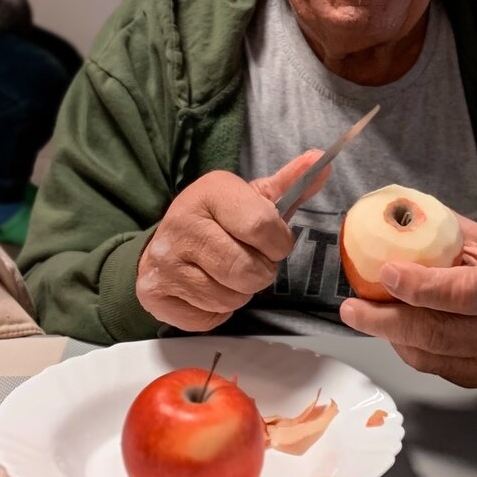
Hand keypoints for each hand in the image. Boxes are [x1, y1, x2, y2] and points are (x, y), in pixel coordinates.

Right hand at [136, 151, 329, 331]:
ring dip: (240, 293)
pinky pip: (208, 318)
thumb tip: (321, 159)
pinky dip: (217, 310)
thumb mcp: (252, 197)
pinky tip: (209, 288)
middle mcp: (182, 224)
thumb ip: (291, 183)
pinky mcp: (155, 294)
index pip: (262, 226)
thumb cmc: (219, 219)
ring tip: (230, 274)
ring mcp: (164, 261)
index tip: (273, 241)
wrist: (165, 243)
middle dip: (261, 271)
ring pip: (229, 298)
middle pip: (247, 269)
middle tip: (252, 260)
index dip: (278, 242)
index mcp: (210, 192)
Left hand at [339, 216, 476, 386]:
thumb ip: (443, 233)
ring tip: (362, 314)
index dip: (423, 286)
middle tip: (351, 308)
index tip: (386, 272)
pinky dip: (406, 347)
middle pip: (439, 332)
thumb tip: (392, 216)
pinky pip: (432, 366)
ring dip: (389, 334)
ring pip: (429, 355)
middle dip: (386, 321)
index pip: (465, 292)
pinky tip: (392, 328)